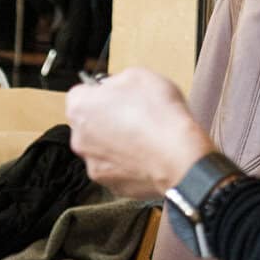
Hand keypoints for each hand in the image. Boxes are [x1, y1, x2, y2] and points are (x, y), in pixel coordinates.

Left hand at [66, 67, 210, 196]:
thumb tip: (113, 86)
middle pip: (89, 123)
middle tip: (134, 115)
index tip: (117, 94)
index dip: (101, 92)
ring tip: (144, 137)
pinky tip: (147, 155)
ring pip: (101, 148)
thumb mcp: (139, 75)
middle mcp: (79, 139)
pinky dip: (128, 163)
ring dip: (116, 142)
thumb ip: (117, 80)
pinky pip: (116, 169)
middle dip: (107, 118)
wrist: (179, 158)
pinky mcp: (110, 184)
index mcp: (80, 108)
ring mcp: (93, 165)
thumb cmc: (160, 116)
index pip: (80, 94)